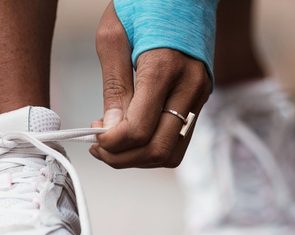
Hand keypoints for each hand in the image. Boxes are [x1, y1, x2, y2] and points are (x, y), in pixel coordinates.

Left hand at [90, 2, 211, 168]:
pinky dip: (152, 148)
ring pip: (171, 153)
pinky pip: (178, 140)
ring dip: (138, 159)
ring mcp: (199, 96)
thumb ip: (113, 86)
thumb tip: (110, 127)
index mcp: (163, 68)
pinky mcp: (200, 100)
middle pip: (157, 150)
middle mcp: (188, 87)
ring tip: (114, 144)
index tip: (94, 137)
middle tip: (99, 147)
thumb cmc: (145, 4)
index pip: (138, 129)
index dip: (111, 144)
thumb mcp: (114, 36)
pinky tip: (132, 136)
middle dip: (122, 158)